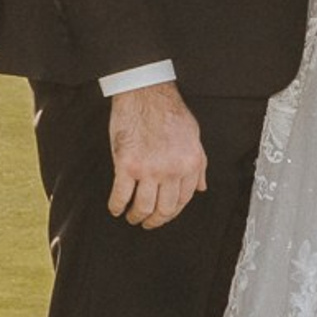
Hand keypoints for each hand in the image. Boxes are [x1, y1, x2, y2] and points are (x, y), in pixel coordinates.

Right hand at [107, 80, 206, 229]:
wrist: (145, 93)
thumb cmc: (169, 111)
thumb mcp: (194, 137)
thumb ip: (198, 164)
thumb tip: (200, 187)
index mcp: (189, 164)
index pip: (183, 200)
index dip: (172, 212)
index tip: (164, 215)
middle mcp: (171, 170)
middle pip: (164, 208)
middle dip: (154, 220)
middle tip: (147, 222)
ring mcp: (148, 169)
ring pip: (143, 206)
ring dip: (136, 216)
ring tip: (131, 217)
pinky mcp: (126, 165)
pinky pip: (121, 195)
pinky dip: (116, 205)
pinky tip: (115, 208)